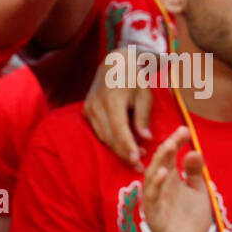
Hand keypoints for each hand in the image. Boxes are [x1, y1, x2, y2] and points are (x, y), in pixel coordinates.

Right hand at [84, 46, 153, 169]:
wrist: (113, 63)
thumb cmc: (134, 79)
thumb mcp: (144, 95)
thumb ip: (143, 117)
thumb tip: (146, 138)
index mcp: (112, 100)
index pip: (119, 129)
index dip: (128, 146)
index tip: (138, 161)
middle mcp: (96, 106)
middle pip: (110, 137)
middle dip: (124, 154)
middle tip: (140, 168)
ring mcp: (88, 109)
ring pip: (103, 137)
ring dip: (118, 150)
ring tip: (135, 160)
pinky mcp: (86, 111)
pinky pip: (98, 132)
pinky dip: (110, 142)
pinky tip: (123, 149)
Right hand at [142, 127, 211, 231]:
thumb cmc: (190, 221)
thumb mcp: (198, 193)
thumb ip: (195, 173)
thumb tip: (195, 150)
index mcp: (171, 181)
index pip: (170, 157)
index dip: (176, 143)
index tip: (185, 130)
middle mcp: (161, 188)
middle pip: (160, 162)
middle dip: (168, 147)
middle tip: (178, 133)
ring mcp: (156, 201)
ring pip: (153, 177)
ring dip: (161, 161)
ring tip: (169, 146)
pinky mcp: (155, 216)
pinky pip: (153, 199)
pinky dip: (157, 185)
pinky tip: (165, 173)